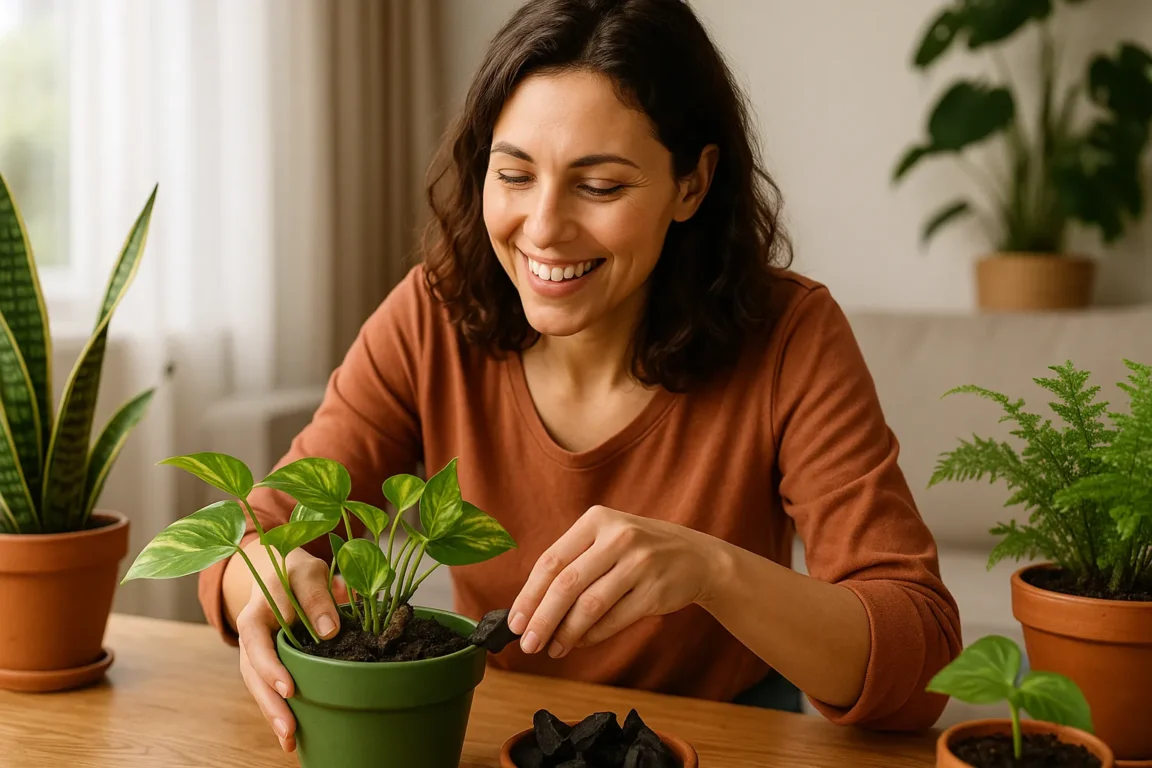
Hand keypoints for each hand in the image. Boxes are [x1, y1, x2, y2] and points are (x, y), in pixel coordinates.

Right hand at [234, 541, 346, 751]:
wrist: (279, 572)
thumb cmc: (297, 572)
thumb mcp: (308, 572)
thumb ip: (318, 595)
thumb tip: (329, 629)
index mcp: (257, 611)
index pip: (257, 641)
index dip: (270, 667)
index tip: (289, 689)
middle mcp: (251, 636)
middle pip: (254, 673)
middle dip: (270, 702)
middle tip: (289, 728)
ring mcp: (256, 653)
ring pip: (258, 687)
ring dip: (272, 714)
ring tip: (290, 742)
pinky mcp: (266, 665)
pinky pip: (267, 689)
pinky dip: (278, 711)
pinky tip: (292, 738)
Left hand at [507, 505, 717, 658]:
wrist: (698, 557)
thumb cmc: (641, 550)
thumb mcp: (608, 539)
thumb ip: (574, 564)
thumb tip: (533, 608)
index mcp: (597, 520)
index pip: (552, 560)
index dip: (529, 594)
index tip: (515, 620)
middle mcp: (618, 537)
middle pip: (567, 584)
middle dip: (542, 618)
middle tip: (528, 643)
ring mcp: (639, 563)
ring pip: (590, 605)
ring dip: (566, 633)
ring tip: (553, 648)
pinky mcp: (655, 591)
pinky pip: (614, 619)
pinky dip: (592, 635)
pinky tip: (580, 642)